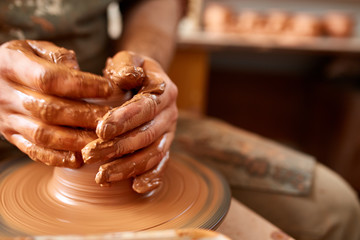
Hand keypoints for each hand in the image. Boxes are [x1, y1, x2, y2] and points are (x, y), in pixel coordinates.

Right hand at [0, 40, 116, 167]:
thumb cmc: (22, 61)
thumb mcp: (34, 47)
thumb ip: (56, 55)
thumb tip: (77, 68)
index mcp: (12, 65)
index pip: (50, 78)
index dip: (82, 85)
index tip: (108, 88)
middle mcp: (7, 94)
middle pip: (49, 109)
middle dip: (84, 116)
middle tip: (110, 118)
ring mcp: (7, 118)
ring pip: (43, 134)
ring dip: (75, 140)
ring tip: (100, 140)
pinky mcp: (11, 135)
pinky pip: (33, 150)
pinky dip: (56, 158)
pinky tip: (78, 159)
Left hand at [81, 51, 177, 192]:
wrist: (147, 80)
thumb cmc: (132, 70)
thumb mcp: (128, 59)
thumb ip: (125, 66)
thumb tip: (124, 78)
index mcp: (164, 91)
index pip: (145, 107)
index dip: (125, 119)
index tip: (100, 129)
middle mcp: (170, 113)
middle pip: (147, 134)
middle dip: (119, 147)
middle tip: (90, 155)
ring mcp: (169, 132)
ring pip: (153, 153)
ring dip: (128, 167)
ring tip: (102, 176)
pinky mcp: (165, 146)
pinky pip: (161, 164)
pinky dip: (151, 177)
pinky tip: (136, 188)